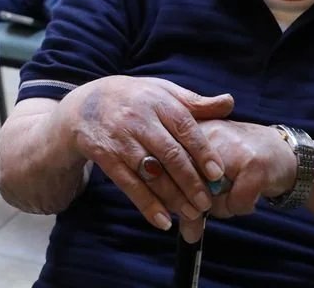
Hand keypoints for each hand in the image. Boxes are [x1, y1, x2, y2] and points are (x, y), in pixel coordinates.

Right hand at [56, 76, 234, 236]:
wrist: (83, 106)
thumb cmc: (133, 98)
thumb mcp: (161, 91)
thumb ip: (194, 102)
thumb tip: (230, 103)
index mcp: (157, 100)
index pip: (184, 127)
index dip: (202, 151)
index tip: (217, 173)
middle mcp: (138, 119)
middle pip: (169, 154)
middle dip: (191, 181)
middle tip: (207, 203)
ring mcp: (120, 139)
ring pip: (151, 173)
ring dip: (173, 197)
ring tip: (192, 214)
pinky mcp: (105, 157)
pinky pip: (129, 184)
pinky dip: (146, 205)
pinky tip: (163, 221)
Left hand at [176, 119, 297, 240]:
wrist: (283, 152)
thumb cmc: (240, 162)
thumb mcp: (211, 173)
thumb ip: (192, 198)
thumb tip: (187, 234)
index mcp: (191, 131)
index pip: (168, 168)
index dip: (173, 195)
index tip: (183, 205)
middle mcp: (208, 134)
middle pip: (188, 185)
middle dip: (198, 204)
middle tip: (210, 201)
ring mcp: (231, 149)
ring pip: (211, 197)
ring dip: (223, 206)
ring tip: (234, 191)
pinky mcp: (253, 166)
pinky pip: (236, 204)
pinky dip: (242, 207)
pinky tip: (249, 193)